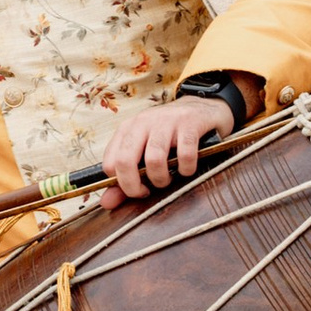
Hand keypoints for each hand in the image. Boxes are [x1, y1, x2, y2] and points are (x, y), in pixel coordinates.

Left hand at [101, 79, 259, 205]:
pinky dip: (186, 169)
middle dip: (134, 186)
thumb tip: (107, 203)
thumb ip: (125, 179)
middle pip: (125, 160)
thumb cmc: (170, 135)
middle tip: (147, 192)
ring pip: (154, 159)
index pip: (110, 162)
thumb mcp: (145, 152)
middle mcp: (143, 122)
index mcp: (128, 129)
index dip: (121, 184)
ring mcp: (166, 121)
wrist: (203, 107)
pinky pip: (185, 154)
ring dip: (161, 178)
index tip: (136, 190)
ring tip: (168, 179)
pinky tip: (187, 169)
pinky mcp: (190, 124)